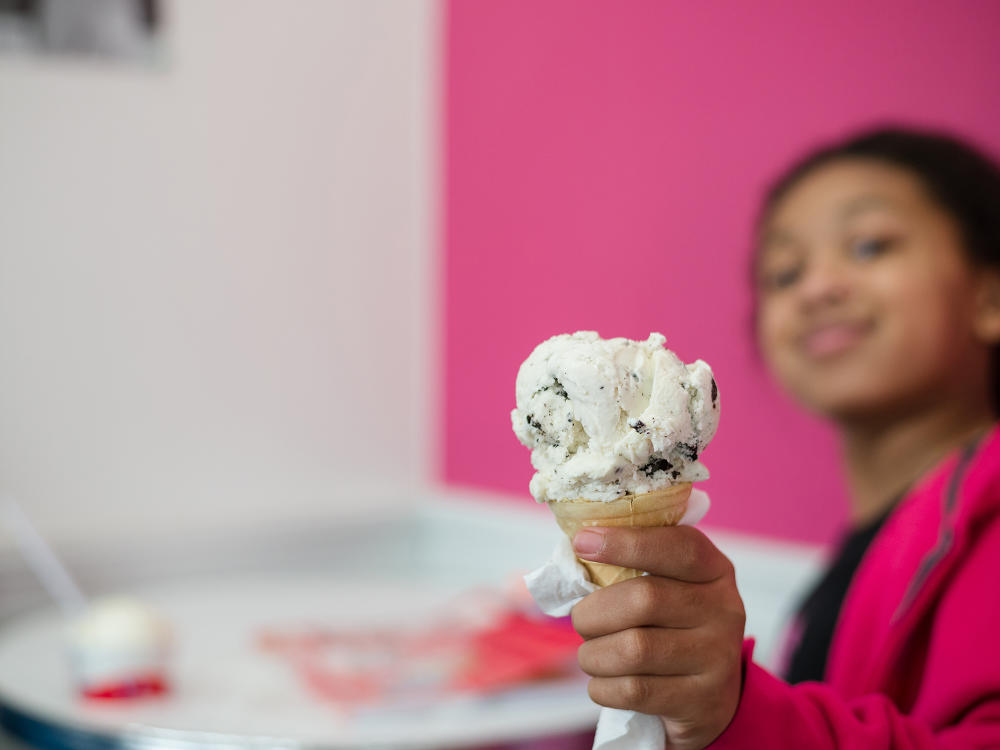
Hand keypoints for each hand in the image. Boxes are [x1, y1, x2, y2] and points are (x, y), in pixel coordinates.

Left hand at [570, 525, 745, 749]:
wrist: (710, 695)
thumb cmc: (672, 626)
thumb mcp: (669, 586)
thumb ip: (632, 566)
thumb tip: (577, 547)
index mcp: (715, 570)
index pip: (679, 547)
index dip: (627, 542)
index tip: (582, 543)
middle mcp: (725, 610)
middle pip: (645, 599)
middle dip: (595, 611)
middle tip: (581, 620)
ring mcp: (718, 658)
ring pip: (634, 650)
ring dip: (594, 654)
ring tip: (591, 654)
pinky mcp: (702, 701)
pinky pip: (634, 691)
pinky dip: (603, 686)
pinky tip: (603, 681)